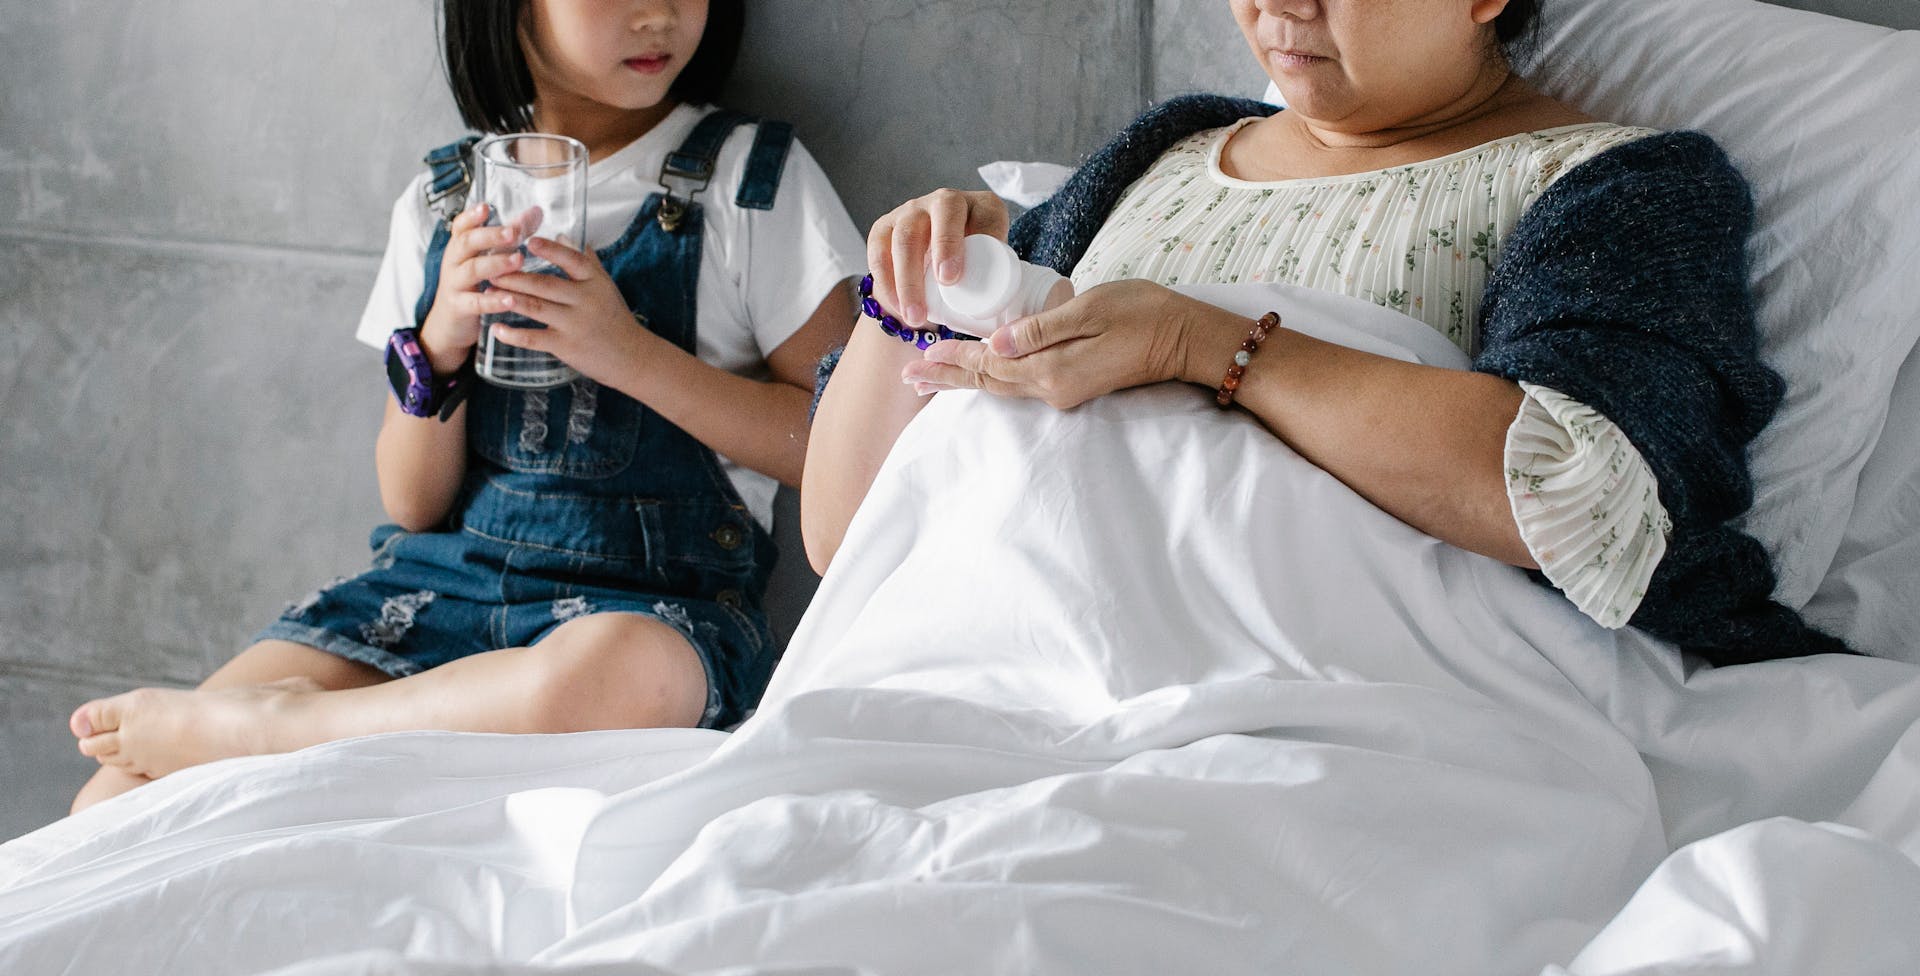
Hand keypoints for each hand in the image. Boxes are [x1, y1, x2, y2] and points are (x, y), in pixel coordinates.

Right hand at [419, 203, 535, 374]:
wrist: (450, 322)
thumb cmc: (475, 283)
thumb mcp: (489, 256)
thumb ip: (513, 234)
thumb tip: (537, 211)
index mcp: (460, 246)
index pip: (461, 226)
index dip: (472, 216)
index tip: (485, 207)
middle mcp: (453, 261)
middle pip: (467, 243)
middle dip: (490, 236)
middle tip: (514, 232)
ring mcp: (454, 284)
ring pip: (472, 270)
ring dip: (496, 264)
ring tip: (518, 260)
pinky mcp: (459, 307)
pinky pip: (475, 302)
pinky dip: (492, 300)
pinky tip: (510, 299)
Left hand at [483, 236, 655, 386]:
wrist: (632, 357)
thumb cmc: (615, 319)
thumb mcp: (606, 286)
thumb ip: (585, 261)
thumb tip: (564, 235)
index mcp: (595, 282)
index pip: (572, 260)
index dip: (551, 250)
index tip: (529, 241)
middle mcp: (586, 301)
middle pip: (546, 284)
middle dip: (516, 276)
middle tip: (491, 268)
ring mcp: (576, 324)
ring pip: (537, 307)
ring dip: (510, 298)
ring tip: (487, 291)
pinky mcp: (567, 347)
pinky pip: (535, 338)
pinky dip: (514, 334)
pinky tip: (496, 329)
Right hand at [867, 188, 1008, 326]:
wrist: (932, 262)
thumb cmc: (971, 267)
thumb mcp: (992, 266)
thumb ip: (1002, 278)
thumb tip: (1000, 310)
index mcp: (981, 207)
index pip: (985, 214)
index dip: (983, 235)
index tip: (963, 273)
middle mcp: (945, 201)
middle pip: (943, 212)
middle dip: (944, 246)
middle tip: (946, 283)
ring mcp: (912, 212)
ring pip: (906, 237)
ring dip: (909, 279)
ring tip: (916, 316)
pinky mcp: (884, 228)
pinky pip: (880, 253)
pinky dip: (887, 284)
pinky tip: (898, 308)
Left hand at [899, 279, 1201, 409]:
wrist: (1187, 338)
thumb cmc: (1143, 314)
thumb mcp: (1089, 311)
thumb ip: (1040, 329)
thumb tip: (993, 342)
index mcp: (1051, 371)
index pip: (988, 365)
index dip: (952, 359)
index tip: (918, 356)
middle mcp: (1053, 389)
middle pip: (988, 384)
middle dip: (948, 377)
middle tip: (908, 377)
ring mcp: (1064, 392)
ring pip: (1002, 387)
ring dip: (965, 381)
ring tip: (930, 381)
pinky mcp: (1075, 386)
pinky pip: (1021, 385)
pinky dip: (992, 378)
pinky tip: (980, 374)